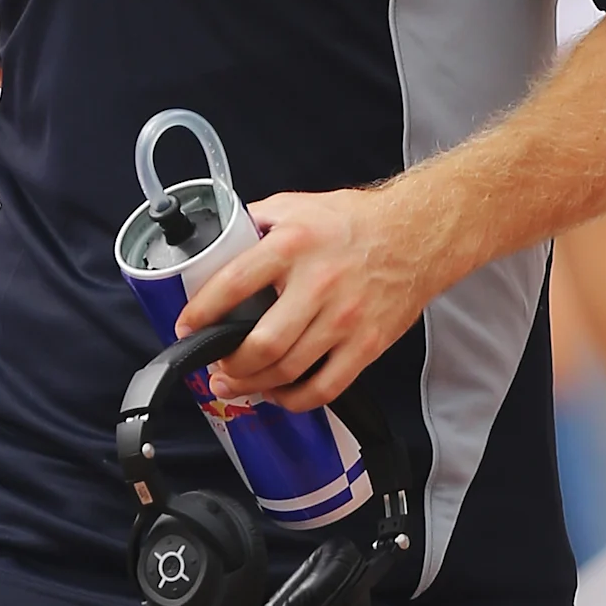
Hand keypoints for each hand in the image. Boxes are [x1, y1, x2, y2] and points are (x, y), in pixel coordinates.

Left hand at [183, 179, 438, 410]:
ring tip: (235, 383)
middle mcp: (319, 284)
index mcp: (294, 246)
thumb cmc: (356, 222)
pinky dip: (294, 399)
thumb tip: (219, 237)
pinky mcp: (367, 345)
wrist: (419, 236)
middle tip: (215, 366)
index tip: (186, 327)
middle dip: (228, 364)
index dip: (202, 312)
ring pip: (288, 371)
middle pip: (261, 344)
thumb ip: (257, 221)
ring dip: (253, 385)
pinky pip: (325, 388)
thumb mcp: (299, 206)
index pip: (235, 284)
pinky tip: (279, 393)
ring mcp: (345, 319)